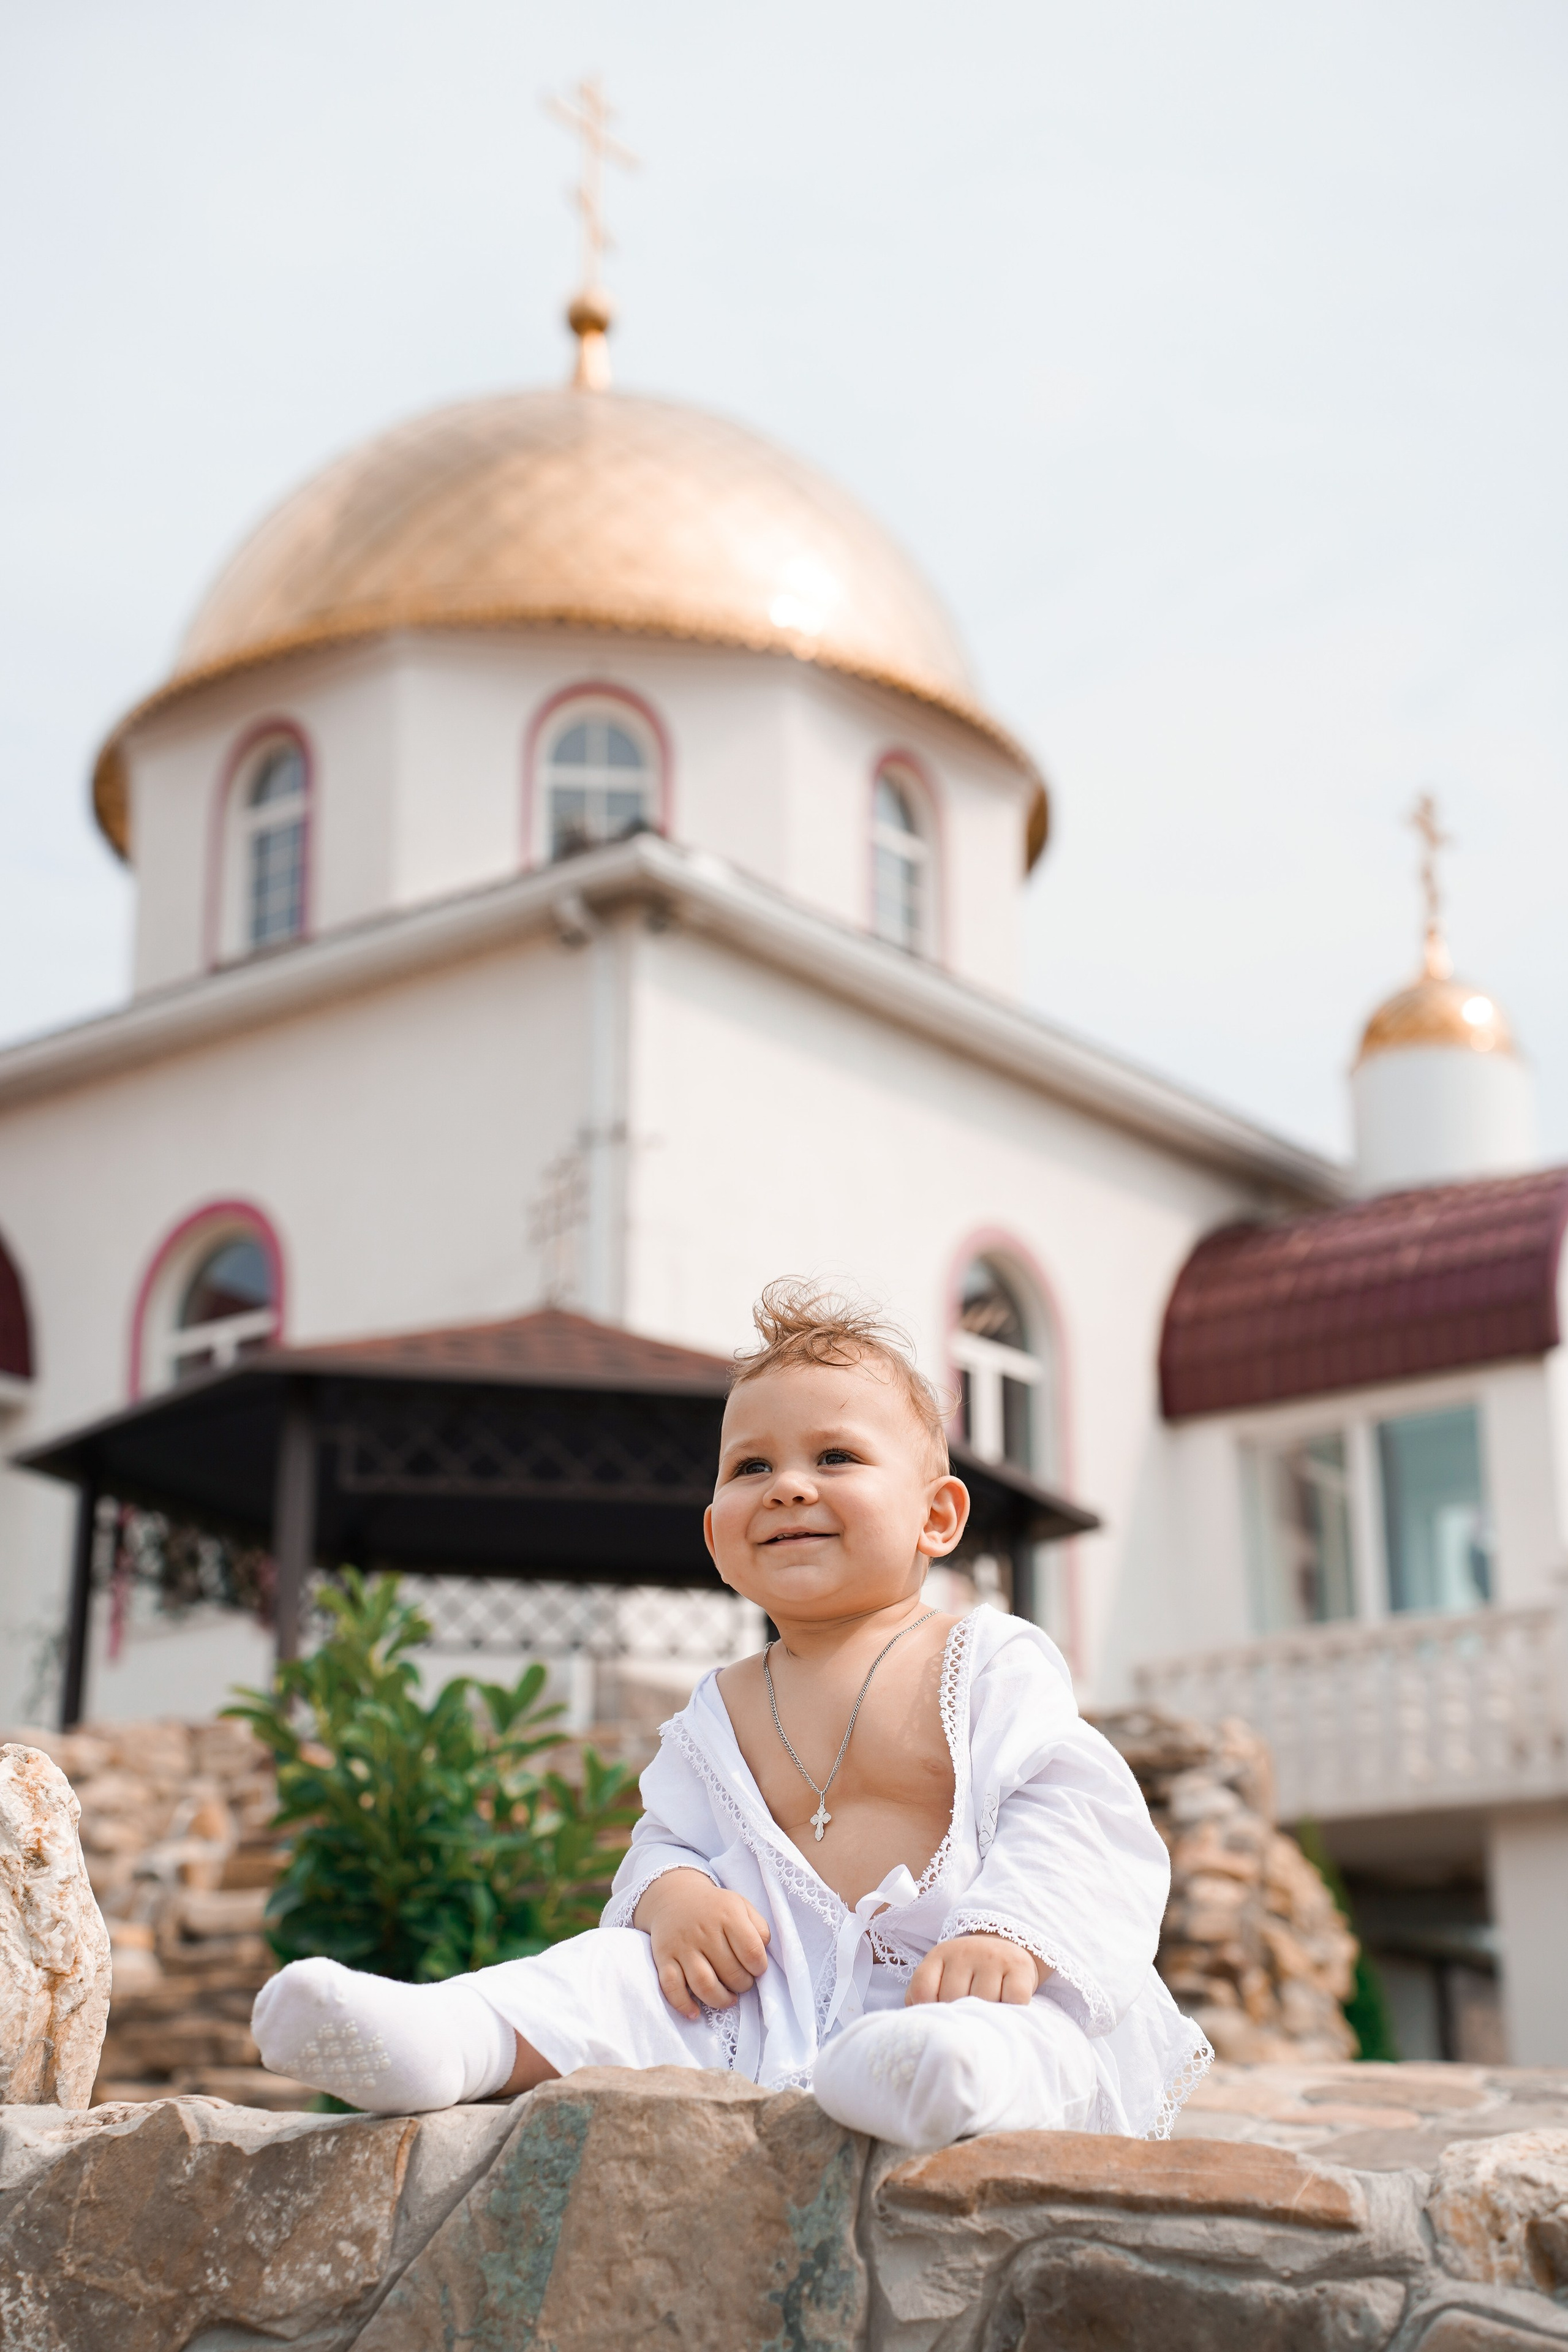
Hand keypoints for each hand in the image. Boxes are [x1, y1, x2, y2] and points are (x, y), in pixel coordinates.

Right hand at [633, 1869, 771, 2020]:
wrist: (674, 1897)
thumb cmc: (715, 1907)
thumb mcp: (741, 1906)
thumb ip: (759, 1927)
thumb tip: (763, 1952)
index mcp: (728, 1915)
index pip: (751, 1951)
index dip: (759, 1968)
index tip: (757, 1969)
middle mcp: (704, 1930)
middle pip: (730, 1972)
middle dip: (742, 1985)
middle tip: (743, 1983)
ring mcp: (682, 1946)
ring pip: (703, 1984)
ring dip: (720, 1999)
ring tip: (728, 1998)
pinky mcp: (663, 1958)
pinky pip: (671, 1987)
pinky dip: (683, 2004)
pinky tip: (695, 2012)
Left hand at [905, 1932, 1044, 2006]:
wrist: (1006, 1946)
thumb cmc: (968, 1971)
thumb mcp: (941, 1973)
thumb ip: (923, 1994)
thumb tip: (920, 2022)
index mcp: (940, 1954)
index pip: (923, 1988)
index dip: (929, 2009)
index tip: (941, 2017)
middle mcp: (965, 1952)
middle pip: (953, 1998)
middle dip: (959, 2014)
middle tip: (967, 2018)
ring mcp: (992, 1958)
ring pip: (983, 2001)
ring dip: (985, 2015)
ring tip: (986, 2014)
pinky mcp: (1019, 1967)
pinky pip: (1013, 2000)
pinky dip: (1011, 2011)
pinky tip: (1007, 2007)